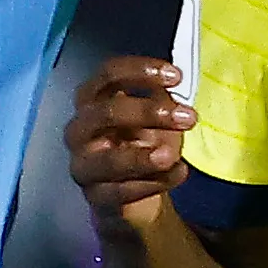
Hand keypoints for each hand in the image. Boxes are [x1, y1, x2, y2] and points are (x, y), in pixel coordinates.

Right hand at [67, 54, 194, 224]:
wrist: (132, 193)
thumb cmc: (141, 144)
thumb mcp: (155, 118)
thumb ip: (164, 103)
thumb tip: (181, 95)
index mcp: (93, 99)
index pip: (108, 74)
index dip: (141, 71)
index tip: (177, 76)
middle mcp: (80, 128)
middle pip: (107, 112)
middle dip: (149, 112)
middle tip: (188, 117)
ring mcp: (83, 165)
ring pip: (109, 160)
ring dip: (144, 158)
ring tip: (172, 156)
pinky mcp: (95, 197)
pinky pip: (122, 192)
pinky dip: (154, 183)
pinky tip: (179, 174)